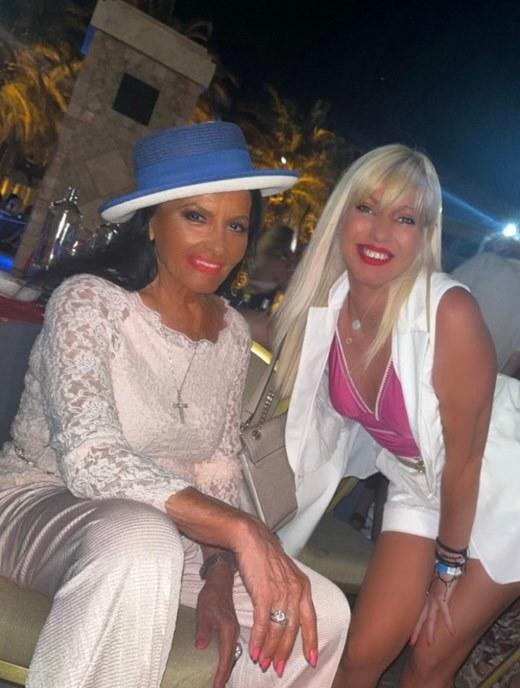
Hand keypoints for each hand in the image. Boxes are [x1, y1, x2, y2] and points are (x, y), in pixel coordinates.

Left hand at [195, 562, 239, 687]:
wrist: (220, 581)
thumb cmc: (211, 595)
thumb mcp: (204, 612)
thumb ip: (203, 630)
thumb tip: (201, 647)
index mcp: (229, 630)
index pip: (225, 658)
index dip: (221, 675)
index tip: (216, 687)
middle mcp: (234, 632)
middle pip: (231, 659)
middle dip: (224, 675)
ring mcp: (234, 631)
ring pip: (231, 654)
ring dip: (225, 668)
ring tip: (218, 681)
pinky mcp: (231, 628)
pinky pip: (230, 648)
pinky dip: (226, 659)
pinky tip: (221, 664)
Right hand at [234, 519, 317, 676]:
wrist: (250, 538)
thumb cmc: (264, 554)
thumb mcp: (285, 572)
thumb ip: (289, 591)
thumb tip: (287, 610)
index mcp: (303, 586)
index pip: (310, 620)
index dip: (310, 641)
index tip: (311, 659)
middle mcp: (295, 591)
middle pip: (293, 630)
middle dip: (285, 652)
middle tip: (279, 668)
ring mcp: (281, 593)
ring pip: (278, 630)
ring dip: (270, 650)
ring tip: (264, 664)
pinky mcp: (264, 595)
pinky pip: (263, 625)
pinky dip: (259, 641)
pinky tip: (254, 652)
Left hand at [410, 574, 458, 646]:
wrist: (443, 561)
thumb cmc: (436, 567)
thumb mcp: (427, 577)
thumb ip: (425, 584)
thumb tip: (422, 587)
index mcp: (423, 595)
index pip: (415, 612)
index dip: (411, 622)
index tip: (406, 632)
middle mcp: (427, 599)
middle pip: (419, 618)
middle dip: (415, 631)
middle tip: (410, 644)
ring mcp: (435, 599)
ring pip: (430, 619)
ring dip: (429, 632)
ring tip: (429, 644)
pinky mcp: (443, 598)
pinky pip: (446, 612)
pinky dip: (448, 622)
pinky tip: (452, 632)